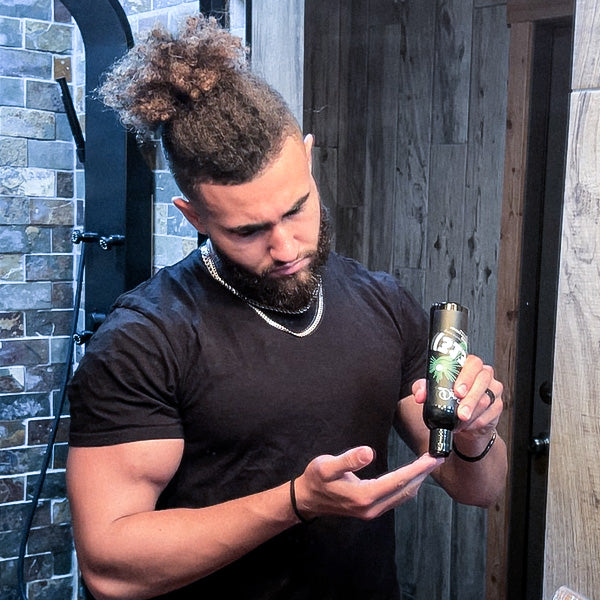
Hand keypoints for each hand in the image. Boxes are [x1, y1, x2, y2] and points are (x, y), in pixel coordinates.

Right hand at [293, 447, 443, 520]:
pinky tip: (411, 476)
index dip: (417, 469)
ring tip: (428, 464)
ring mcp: (371, 511)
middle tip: (438, 457)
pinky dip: (407, 485)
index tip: (432, 458)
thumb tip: (369, 452)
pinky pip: (396, 498)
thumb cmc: (315, 479)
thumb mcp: (326, 466)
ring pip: (403, 496)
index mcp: (363, 496)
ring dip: (417, 480)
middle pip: (405, 490)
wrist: (307, 499)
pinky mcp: (370, 509)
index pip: (398, 481)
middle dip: (423, 474)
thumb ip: (348, 459)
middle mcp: (371, 507)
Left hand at [412, 354, 502, 438]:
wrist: (462, 421)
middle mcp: (483, 374)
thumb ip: (424, 389)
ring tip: (459, 422)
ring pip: (487, 399)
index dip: (466, 376)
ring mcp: (493, 389)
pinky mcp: (498, 405)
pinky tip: (467, 425)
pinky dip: (477, 422)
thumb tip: (419, 394)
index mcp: (468, 365)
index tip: (457, 391)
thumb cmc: (449, 399)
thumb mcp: (433, 392)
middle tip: (460, 413)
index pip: (472, 363)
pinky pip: (490, 413)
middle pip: (482, 380)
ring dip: (472, 413)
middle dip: (470, 399)